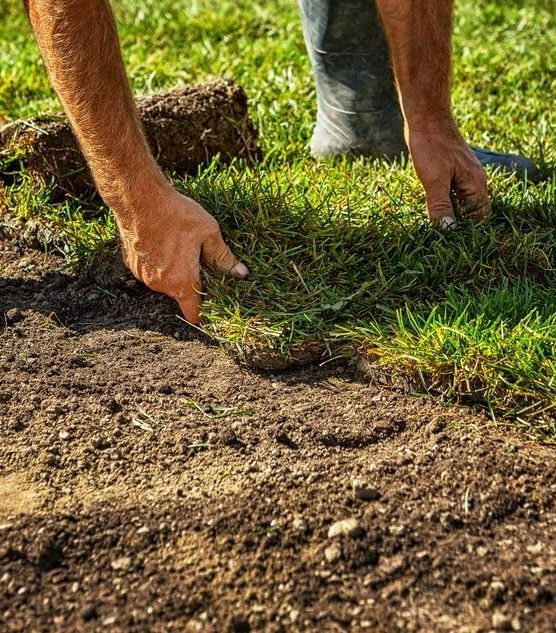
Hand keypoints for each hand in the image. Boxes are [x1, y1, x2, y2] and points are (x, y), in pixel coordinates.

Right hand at [118, 185, 247, 323]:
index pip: (193, 314)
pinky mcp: (132, 264)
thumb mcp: (209, 233)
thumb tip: (241, 274)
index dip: (204, 313)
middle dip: (191, 282)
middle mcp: (160, 285)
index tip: (211, 305)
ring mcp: (143, 276)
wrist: (138, 198)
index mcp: (182, 282)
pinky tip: (162, 242)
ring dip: (174, 272)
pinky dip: (158, 263)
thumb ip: (224, 257)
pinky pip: (150, 271)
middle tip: (199, 260)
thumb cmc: (176, 214)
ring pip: (165, 282)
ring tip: (180, 246)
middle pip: (180, 294)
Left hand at [407, 120, 490, 227]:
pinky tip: (432, 205)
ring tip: (435, 222)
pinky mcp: (454, 170)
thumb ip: (441, 207)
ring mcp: (465, 174)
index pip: (480, 216)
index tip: (450, 240)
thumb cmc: (432, 147)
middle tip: (441, 234)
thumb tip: (449, 231)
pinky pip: (454, 191)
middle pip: (473, 210)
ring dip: (451, 212)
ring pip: (462, 201)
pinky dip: (446, 200)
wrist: (427, 118)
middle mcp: (475, 180)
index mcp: (476, 184)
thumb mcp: (434, 181)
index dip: (467, 230)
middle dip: (459, 222)